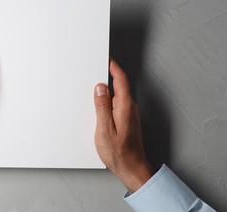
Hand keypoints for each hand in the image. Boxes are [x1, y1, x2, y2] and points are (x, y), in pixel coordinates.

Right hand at [94, 60, 153, 192]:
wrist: (132, 168)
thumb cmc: (119, 153)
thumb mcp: (104, 129)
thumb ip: (102, 107)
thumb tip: (100, 88)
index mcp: (125, 107)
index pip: (121, 80)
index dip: (113, 67)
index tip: (106, 58)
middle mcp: (130, 108)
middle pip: (120, 85)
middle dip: (108, 75)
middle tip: (96, 68)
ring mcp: (129, 114)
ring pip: (118, 94)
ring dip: (107, 88)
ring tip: (94, 85)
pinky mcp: (127, 119)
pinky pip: (117, 103)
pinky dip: (108, 99)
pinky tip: (99, 104)